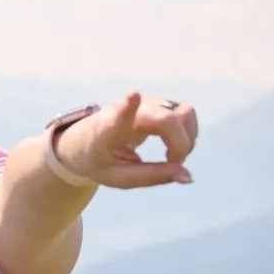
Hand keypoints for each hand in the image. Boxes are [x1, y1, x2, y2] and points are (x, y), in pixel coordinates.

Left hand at [55, 92, 196, 188]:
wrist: (85, 140)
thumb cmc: (100, 160)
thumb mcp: (119, 177)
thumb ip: (151, 176)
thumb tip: (188, 176)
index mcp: (108, 129)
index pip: (119, 114)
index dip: (128, 106)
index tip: (133, 95)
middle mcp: (130, 108)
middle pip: (169, 119)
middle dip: (181, 146)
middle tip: (171, 164)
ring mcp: (147, 101)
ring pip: (184, 113)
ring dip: (187, 139)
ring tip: (172, 157)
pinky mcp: (159, 102)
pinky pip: (186, 114)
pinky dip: (187, 134)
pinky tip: (173, 148)